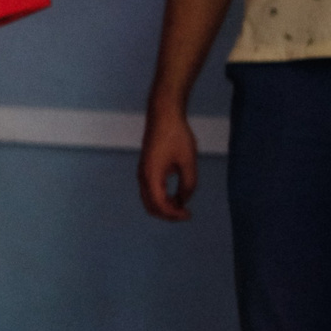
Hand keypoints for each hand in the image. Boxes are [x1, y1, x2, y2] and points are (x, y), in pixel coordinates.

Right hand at [138, 103, 199, 221]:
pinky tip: (175, 195)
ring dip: (164, 207)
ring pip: (149, 200)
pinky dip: (161, 198)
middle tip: (185, 214)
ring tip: (182, 206)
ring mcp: (142, 173)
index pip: (160, 205)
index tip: (188, 215)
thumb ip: (188, 184)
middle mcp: (143, 177)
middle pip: (151, 206)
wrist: (163, 115)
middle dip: (167, 214)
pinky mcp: (145, 169)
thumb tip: (184, 200)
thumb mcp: (188, 161)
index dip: (174, 214)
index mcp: (151, 176)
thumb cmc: (176, 135)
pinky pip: (150, 191)